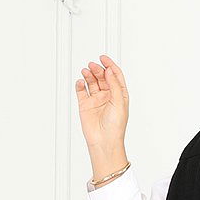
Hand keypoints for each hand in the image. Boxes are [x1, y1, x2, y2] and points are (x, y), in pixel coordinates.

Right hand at [74, 53, 128, 167]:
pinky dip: (80, 84)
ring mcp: (96, 100)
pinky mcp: (85, 105)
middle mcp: (107, 96)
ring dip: (89, 74)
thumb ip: (114, 85)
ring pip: (91, 82)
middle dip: (98, 69)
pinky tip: (81, 82)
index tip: (103, 58)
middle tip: (93, 66)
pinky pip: (81, 91)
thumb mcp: (119, 103)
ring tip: (86, 71)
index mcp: (119, 95)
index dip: (110, 65)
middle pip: (102, 77)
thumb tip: (109, 70)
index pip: (115, 76)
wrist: (104, 141)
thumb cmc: (115, 127)